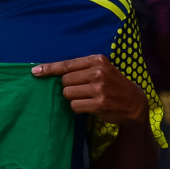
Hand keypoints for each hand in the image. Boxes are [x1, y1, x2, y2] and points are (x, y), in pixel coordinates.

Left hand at [32, 55, 146, 123]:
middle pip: (64, 81)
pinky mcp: (99, 103)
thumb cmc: (112, 84)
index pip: (67, 64)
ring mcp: (99, 88)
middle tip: (85, 90)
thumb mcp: (101, 70)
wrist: (134, 102)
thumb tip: (47, 70)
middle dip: (70, 87)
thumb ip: (80, 69)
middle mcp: (98, 72)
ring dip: (74, 98)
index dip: (50, 69)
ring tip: (89, 98)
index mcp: (98, 60)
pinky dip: (79, 108)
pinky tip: (91, 106)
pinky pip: (74, 106)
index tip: (35, 71)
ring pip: (67, 94)